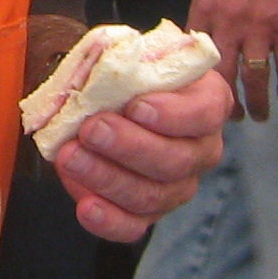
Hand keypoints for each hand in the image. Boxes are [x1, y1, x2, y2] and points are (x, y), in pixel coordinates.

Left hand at [51, 72, 227, 241]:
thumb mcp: (127, 53)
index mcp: (207, 101)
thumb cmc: (121, 71)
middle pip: (175, 160)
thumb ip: (121, 61)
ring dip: (108, 178)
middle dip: (129, 146)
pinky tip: (86, 208)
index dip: (172, 115)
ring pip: (152, 195)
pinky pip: (134, 225)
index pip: (203, 113)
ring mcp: (178, 184)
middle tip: (92, 130)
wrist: (102, 94)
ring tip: (71, 157)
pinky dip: (109, 221)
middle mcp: (201, 148)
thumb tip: (98, 75)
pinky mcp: (149, 210)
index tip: (135, 107)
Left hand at [186, 0, 277, 120]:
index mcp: (206, 6)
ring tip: (259, 117)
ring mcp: (260, 26)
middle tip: (226, 119)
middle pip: (221, 74)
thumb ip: (214, 10)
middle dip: (223, 102)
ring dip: (256, 103)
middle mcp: (228, 20)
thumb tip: (207, 40)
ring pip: (253, 78)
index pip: (192, 53)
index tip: (195, 96)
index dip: (193, 79)